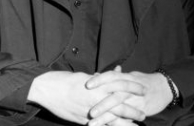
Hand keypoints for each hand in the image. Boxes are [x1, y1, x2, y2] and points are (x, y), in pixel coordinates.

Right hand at [28, 70, 146, 124]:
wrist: (48, 89)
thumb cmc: (67, 80)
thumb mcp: (86, 76)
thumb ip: (103, 78)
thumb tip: (116, 72)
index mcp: (99, 84)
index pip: (121, 84)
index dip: (133, 87)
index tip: (143, 89)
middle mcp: (97, 97)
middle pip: (120, 105)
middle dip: (133, 110)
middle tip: (144, 113)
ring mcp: (90, 110)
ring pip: (112, 119)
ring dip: (125, 123)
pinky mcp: (83, 120)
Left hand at [86, 67, 173, 125]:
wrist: (164, 87)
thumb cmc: (143, 80)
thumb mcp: (129, 75)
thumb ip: (112, 77)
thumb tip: (96, 75)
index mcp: (127, 77)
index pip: (112, 76)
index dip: (100, 79)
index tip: (87, 84)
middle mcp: (130, 88)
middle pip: (115, 94)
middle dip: (102, 103)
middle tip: (90, 111)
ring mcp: (136, 100)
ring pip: (120, 109)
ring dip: (106, 117)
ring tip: (93, 123)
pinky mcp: (141, 110)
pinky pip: (128, 118)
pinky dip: (118, 123)